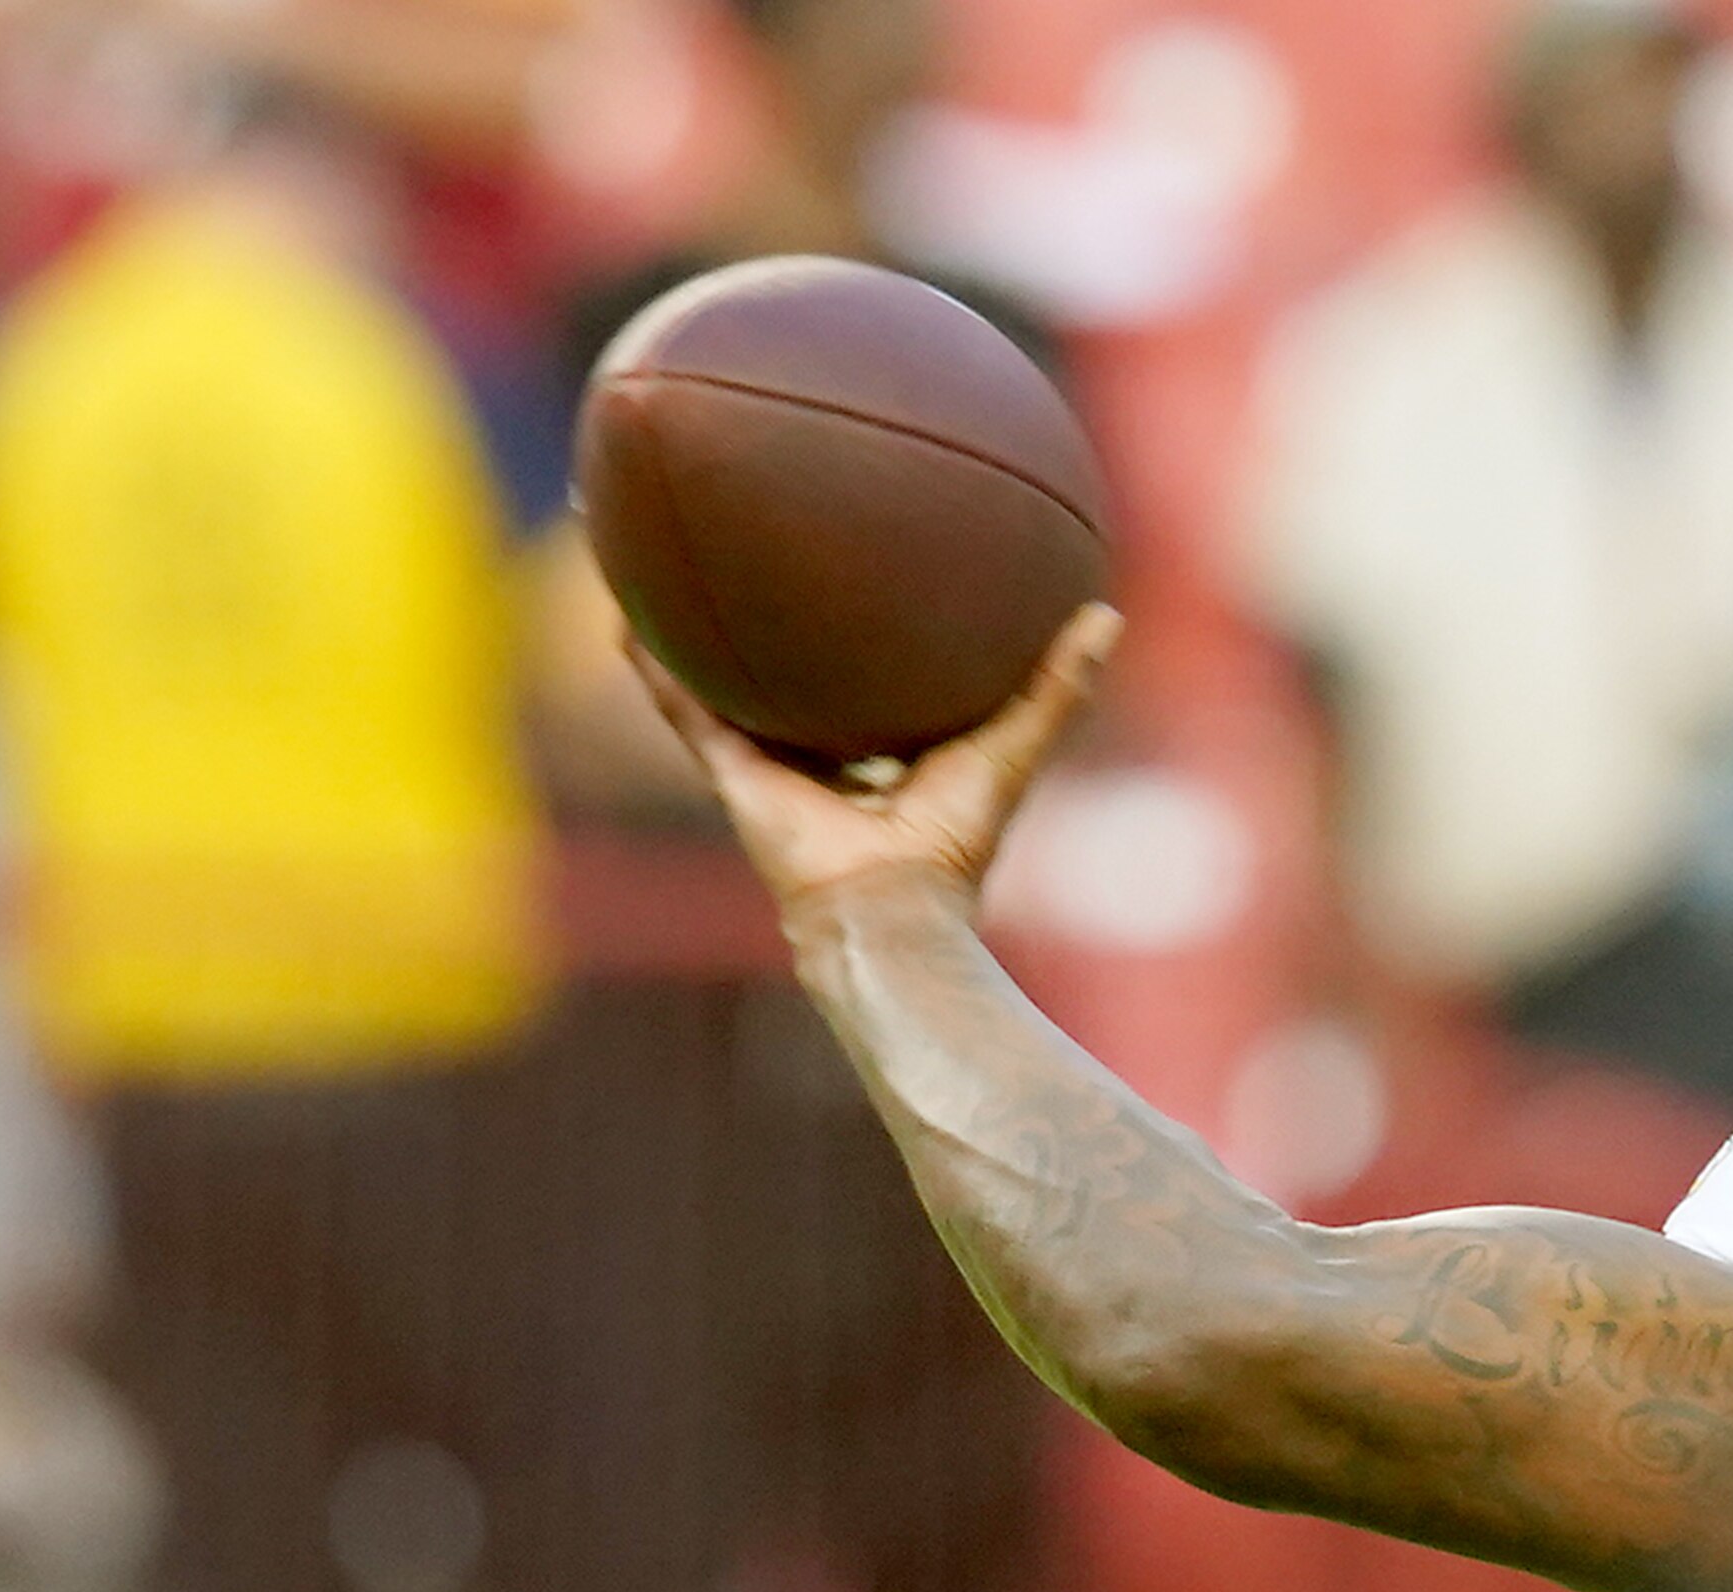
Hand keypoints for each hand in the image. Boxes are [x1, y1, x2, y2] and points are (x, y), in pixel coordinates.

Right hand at [626, 601, 1118, 922]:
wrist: (889, 909)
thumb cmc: (955, 843)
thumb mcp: (1014, 745)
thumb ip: (1059, 685)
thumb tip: (1107, 611)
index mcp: (890, 746)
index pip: (875, 671)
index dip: (868, 625)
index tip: (866, 562)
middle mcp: (827, 751)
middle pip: (795, 669)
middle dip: (779, 614)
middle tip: (763, 541)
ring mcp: (775, 764)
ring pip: (726, 682)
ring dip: (697, 629)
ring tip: (669, 556)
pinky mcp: (733, 776)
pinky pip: (684, 708)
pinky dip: (654, 665)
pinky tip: (625, 607)